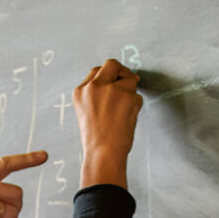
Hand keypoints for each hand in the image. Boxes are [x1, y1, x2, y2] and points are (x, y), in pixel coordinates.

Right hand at [74, 59, 141, 189]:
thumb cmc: (96, 139)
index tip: (115, 83)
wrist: (103, 153)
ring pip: (129, 79)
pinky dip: (136, 106)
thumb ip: (98, 94)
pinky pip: (137, 96)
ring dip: (131, 92)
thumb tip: (124, 78)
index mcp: (80, 91)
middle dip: (122, 71)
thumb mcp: (87, 112)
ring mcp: (111, 89)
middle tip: (130, 81)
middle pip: (112, 64)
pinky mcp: (127, 96)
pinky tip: (127, 119)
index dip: (108, 76)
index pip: (96, 71)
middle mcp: (94, 86)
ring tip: (125, 111)